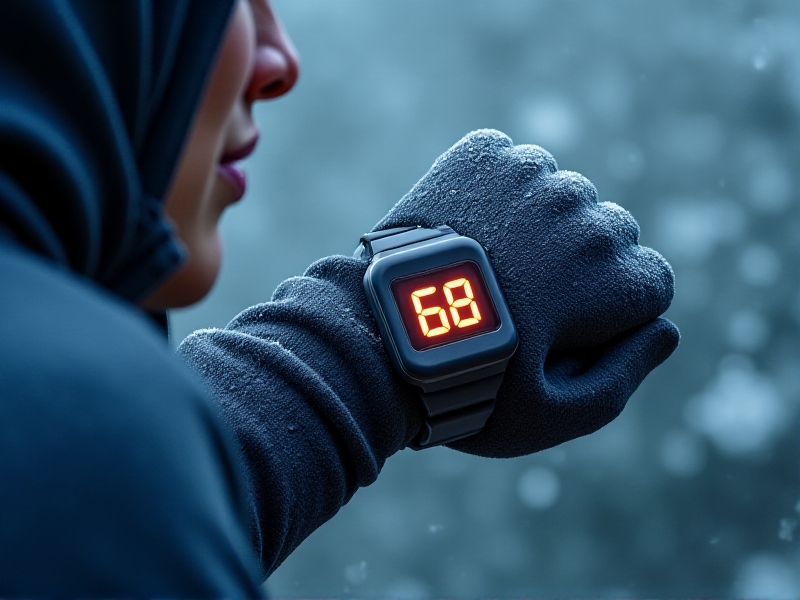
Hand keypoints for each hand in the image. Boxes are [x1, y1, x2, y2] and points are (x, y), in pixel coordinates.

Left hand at [373, 129, 678, 457]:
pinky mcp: (485, 152)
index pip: (649, 281)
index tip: (561, 332)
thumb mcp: (555, 415)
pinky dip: (501, 193)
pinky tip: (470, 232)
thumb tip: (668, 331)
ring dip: (540, 228)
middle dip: (577, 269)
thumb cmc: (471, 383)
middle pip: (608, 236)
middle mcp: (586, 211)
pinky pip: (516, 165)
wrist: (379, 333)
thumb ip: (625, 376)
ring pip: (562, 198)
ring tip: (488, 269)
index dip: (608, 315)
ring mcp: (533, 175)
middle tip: (518, 304)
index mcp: (617, 273)